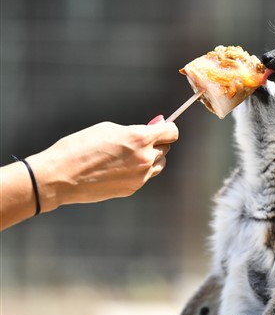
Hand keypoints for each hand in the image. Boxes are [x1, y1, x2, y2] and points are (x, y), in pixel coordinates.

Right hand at [29, 119, 178, 209]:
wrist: (61, 176)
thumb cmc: (80, 147)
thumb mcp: (109, 129)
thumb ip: (135, 128)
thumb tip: (155, 125)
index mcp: (140, 139)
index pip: (172, 132)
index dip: (168, 128)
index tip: (162, 127)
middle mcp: (145, 158)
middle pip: (165, 148)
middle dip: (156, 142)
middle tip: (137, 140)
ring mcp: (140, 176)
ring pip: (159, 164)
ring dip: (151, 157)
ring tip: (128, 155)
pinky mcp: (133, 188)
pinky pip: (145, 176)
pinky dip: (139, 170)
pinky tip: (119, 168)